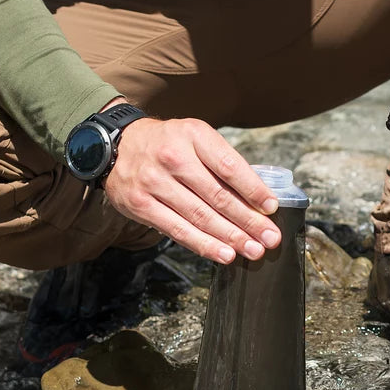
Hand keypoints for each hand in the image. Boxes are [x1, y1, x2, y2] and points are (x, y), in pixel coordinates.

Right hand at [104, 113, 280, 264]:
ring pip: (200, 217)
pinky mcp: (141, 205)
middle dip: (249, 221)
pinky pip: (178, 230)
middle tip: (270, 238)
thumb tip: (259, 199)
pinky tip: (225, 254)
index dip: (253, 189)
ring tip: (253, 250)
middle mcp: (173, 157)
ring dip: (231, 237)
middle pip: (218, 196)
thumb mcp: (196, 138)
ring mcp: (154, 182)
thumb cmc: (170, 144)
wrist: (117, 145)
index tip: (272, 207)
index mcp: (194, 135)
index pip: (229, 166)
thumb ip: (223, 163)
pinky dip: (204, 245)